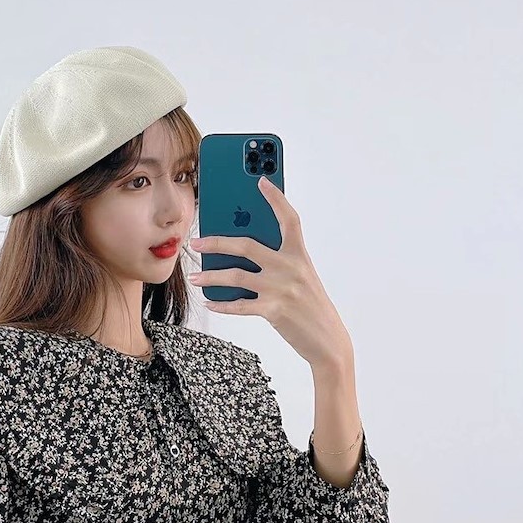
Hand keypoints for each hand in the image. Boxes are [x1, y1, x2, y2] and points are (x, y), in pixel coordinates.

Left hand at [188, 175, 352, 367]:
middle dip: (217, 242)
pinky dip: (222, 304)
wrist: (327, 340)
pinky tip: (210, 302)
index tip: (261, 181)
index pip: (289, 219)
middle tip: (195, 242)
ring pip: (236, 275)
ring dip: (211, 277)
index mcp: (299, 255)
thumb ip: (279, 262)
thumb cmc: (311, 306)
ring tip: (195, 278)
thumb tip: (242, 253)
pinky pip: (239, 305)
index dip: (276, 198)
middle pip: (247, 245)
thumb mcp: (301, 278)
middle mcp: (290, 268)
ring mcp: (281, 289)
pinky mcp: (274, 310)